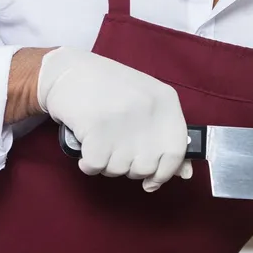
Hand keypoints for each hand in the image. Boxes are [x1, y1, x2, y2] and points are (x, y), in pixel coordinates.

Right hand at [36, 47, 191, 191]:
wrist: (67, 70)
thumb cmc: (108, 89)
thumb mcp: (145, 104)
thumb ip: (165, 137)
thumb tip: (185, 173)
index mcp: (166, 101)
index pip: (177, 151)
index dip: (165, 172)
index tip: (152, 181)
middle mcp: (149, 110)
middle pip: (146, 166)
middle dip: (129, 168)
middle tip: (116, 149)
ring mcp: (123, 119)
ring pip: (119, 169)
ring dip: (106, 164)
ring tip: (100, 140)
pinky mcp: (96, 128)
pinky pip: (96, 166)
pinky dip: (88, 164)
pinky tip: (86, 146)